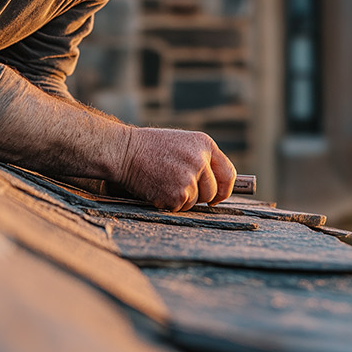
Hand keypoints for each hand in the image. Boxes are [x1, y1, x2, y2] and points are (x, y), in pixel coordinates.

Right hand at [114, 128, 235, 210]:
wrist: (124, 151)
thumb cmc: (150, 148)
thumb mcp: (183, 144)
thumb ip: (202, 160)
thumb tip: (217, 187)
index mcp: (205, 144)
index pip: (228, 173)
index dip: (224, 189)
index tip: (217, 197)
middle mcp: (201, 160)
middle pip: (212, 192)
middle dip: (198, 196)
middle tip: (178, 187)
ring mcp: (190, 178)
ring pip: (195, 201)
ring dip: (181, 198)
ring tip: (164, 181)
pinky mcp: (178, 194)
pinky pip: (180, 207)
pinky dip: (168, 203)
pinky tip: (157, 187)